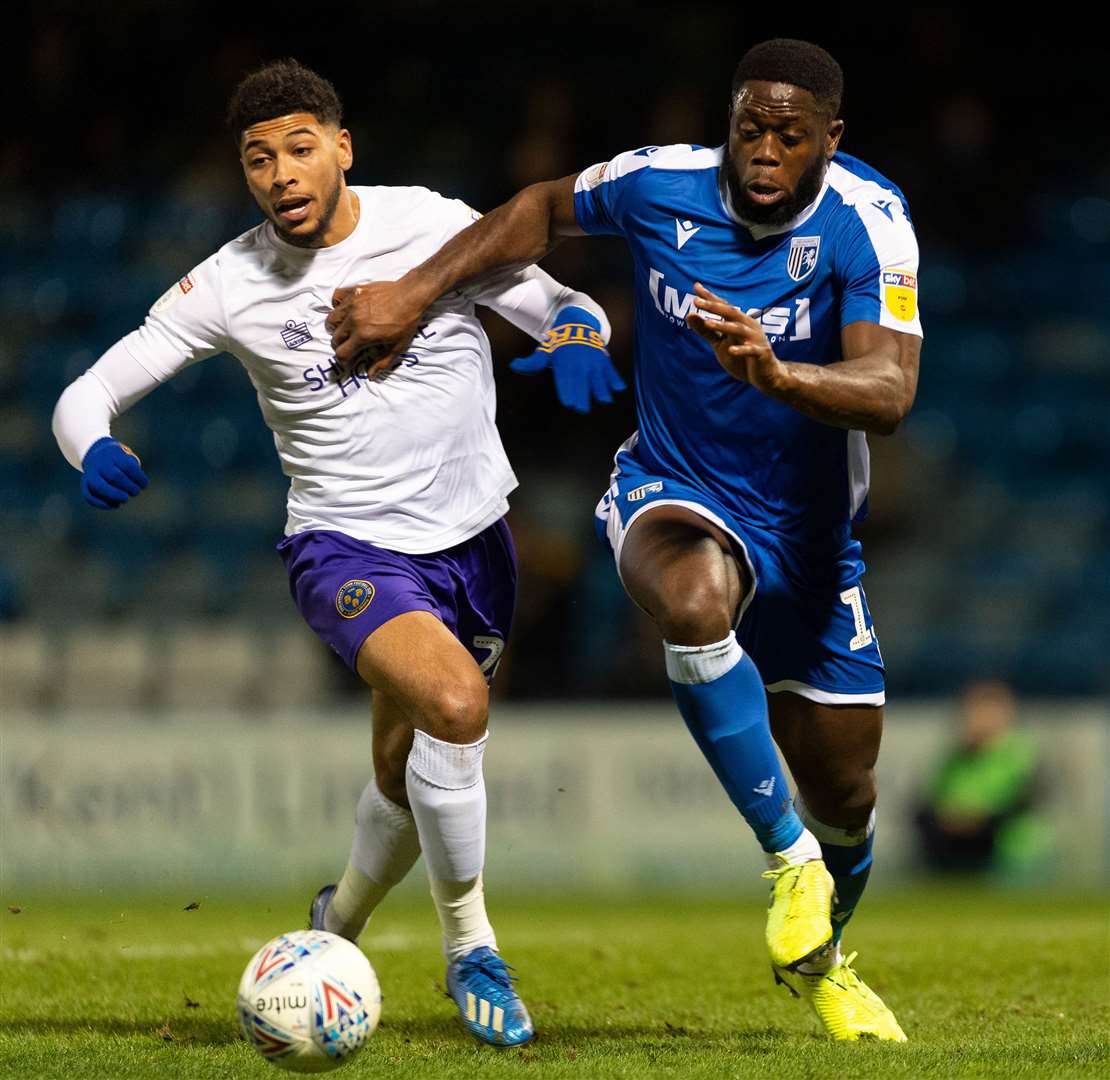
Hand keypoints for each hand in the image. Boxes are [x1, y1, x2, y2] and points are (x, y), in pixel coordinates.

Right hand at [80, 437, 148, 508]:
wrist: (96, 453)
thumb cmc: (119, 460)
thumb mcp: (127, 458)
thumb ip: (133, 469)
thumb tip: (139, 485)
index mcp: (114, 455)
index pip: (128, 466)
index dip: (139, 478)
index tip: (144, 485)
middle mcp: (100, 463)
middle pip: (115, 476)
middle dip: (129, 487)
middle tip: (136, 492)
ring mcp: (90, 473)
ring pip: (99, 486)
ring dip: (115, 495)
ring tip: (125, 499)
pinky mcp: (85, 483)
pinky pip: (89, 495)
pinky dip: (102, 503)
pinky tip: (116, 505)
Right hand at [326, 280, 428, 373]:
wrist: (410, 296)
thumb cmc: (406, 322)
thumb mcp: (397, 347)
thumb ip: (382, 363)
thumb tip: (370, 375)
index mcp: (363, 335)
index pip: (342, 353)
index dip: (343, 361)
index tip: (347, 362)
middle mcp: (353, 320)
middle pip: (335, 338)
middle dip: (340, 346)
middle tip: (348, 347)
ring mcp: (351, 304)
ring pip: (331, 319)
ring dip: (335, 327)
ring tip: (344, 330)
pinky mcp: (353, 291)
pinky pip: (336, 298)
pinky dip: (337, 305)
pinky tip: (345, 310)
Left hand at [510, 306, 624, 412]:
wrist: (577, 324)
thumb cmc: (558, 344)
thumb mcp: (543, 352)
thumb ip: (530, 363)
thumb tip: (513, 365)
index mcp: (563, 362)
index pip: (565, 380)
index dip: (567, 391)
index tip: (569, 403)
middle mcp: (579, 362)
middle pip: (581, 381)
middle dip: (582, 395)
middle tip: (582, 409)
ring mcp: (592, 360)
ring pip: (598, 376)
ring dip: (602, 389)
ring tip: (605, 400)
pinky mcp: (603, 359)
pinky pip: (610, 370)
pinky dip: (615, 378)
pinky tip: (619, 389)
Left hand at [686, 282, 791, 396]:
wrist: (766, 376)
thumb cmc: (742, 357)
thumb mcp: (720, 343)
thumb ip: (706, 330)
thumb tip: (689, 315)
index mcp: (739, 321)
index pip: (723, 306)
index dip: (710, 297)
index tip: (696, 286)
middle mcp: (748, 326)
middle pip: (730, 313)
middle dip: (713, 307)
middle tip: (696, 301)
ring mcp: (756, 339)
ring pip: (739, 330)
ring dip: (723, 326)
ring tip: (708, 323)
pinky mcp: (761, 354)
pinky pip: (751, 350)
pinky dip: (742, 350)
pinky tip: (731, 351)